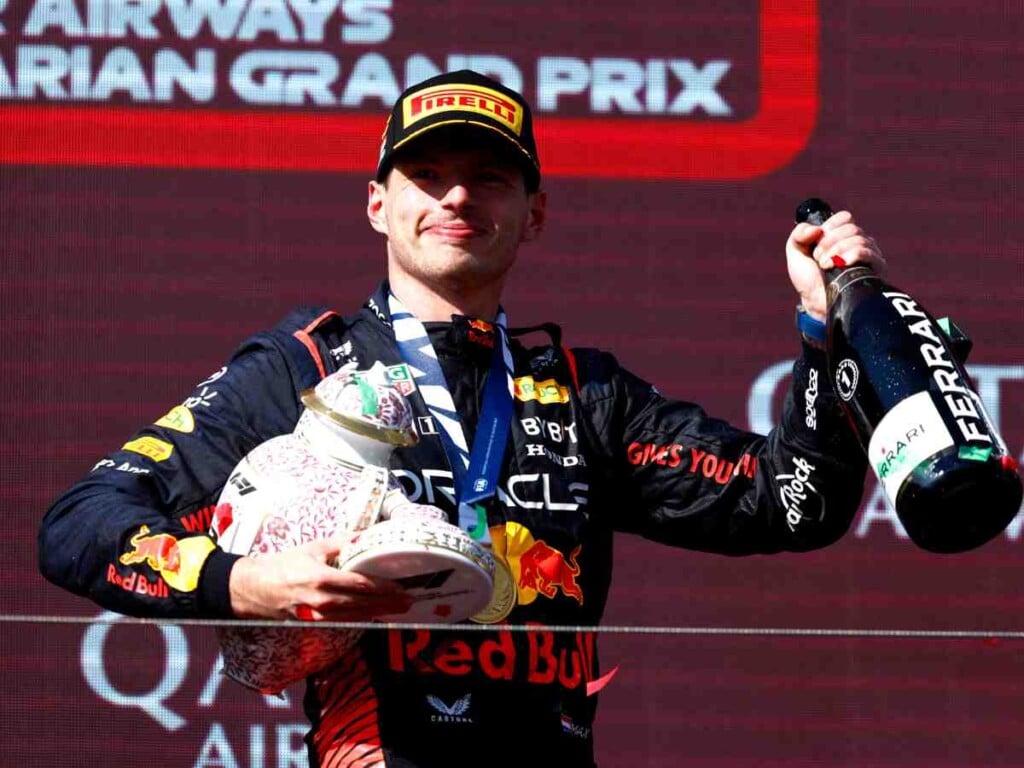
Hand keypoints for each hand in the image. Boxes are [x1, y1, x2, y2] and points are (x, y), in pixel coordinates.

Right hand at [228, 538, 411, 620]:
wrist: (253, 589)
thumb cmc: (281, 565)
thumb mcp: (311, 548)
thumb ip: (339, 543)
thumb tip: (363, 536)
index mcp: (321, 579)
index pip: (360, 585)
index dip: (383, 588)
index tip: (401, 587)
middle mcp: (322, 601)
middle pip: (362, 604)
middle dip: (388, 603)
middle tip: (409, 601)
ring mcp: (318, 615)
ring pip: (355, 616)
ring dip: (379, 613)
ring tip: (399, 610)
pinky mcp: (315, 622)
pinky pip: (344, 621)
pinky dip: (362, 618)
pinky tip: (375, 615)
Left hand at [786, 210, 887, 319]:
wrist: (816, 303)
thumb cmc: (808, 279)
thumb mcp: (796, 251)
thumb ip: (799, 233)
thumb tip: (817, 229)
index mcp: (842, 236)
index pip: (845, 218)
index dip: (829, 227)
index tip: (817, 241)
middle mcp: (859, 242)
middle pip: (850, 228)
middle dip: (828, 242)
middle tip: (818, 258)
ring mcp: (869, 254)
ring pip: (858, 238)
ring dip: (836, 251)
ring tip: (825, 266)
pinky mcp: (876, 267)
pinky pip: (866, 251)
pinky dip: (850, 255)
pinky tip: (840, 264)